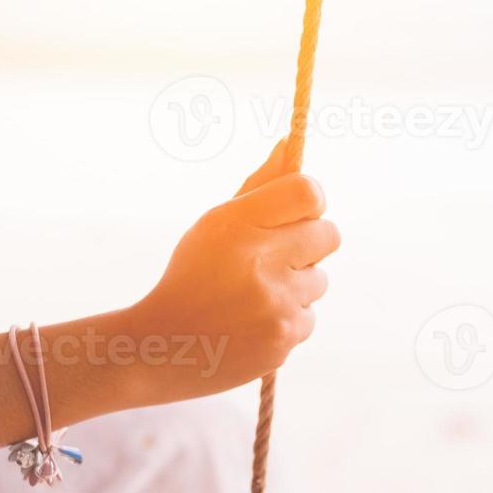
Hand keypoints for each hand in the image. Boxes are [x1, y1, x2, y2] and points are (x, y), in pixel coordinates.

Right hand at [128, 140, 340, 401]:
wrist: (163, 347)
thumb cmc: (192, 278)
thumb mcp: (215, 226)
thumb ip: (259, 187)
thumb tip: (290, 145)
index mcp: (238, 224)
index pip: (308, 192)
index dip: (309, 201)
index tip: (297, 213)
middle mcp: (261, 261)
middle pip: (328, 234)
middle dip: (309, 243)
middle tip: (277, 256)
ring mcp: (276, 303)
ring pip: (320, 280)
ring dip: (296, 286)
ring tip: (254, 297)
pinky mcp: (284, 337)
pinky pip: (309, 317)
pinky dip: (287, 320)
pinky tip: (252, 324)